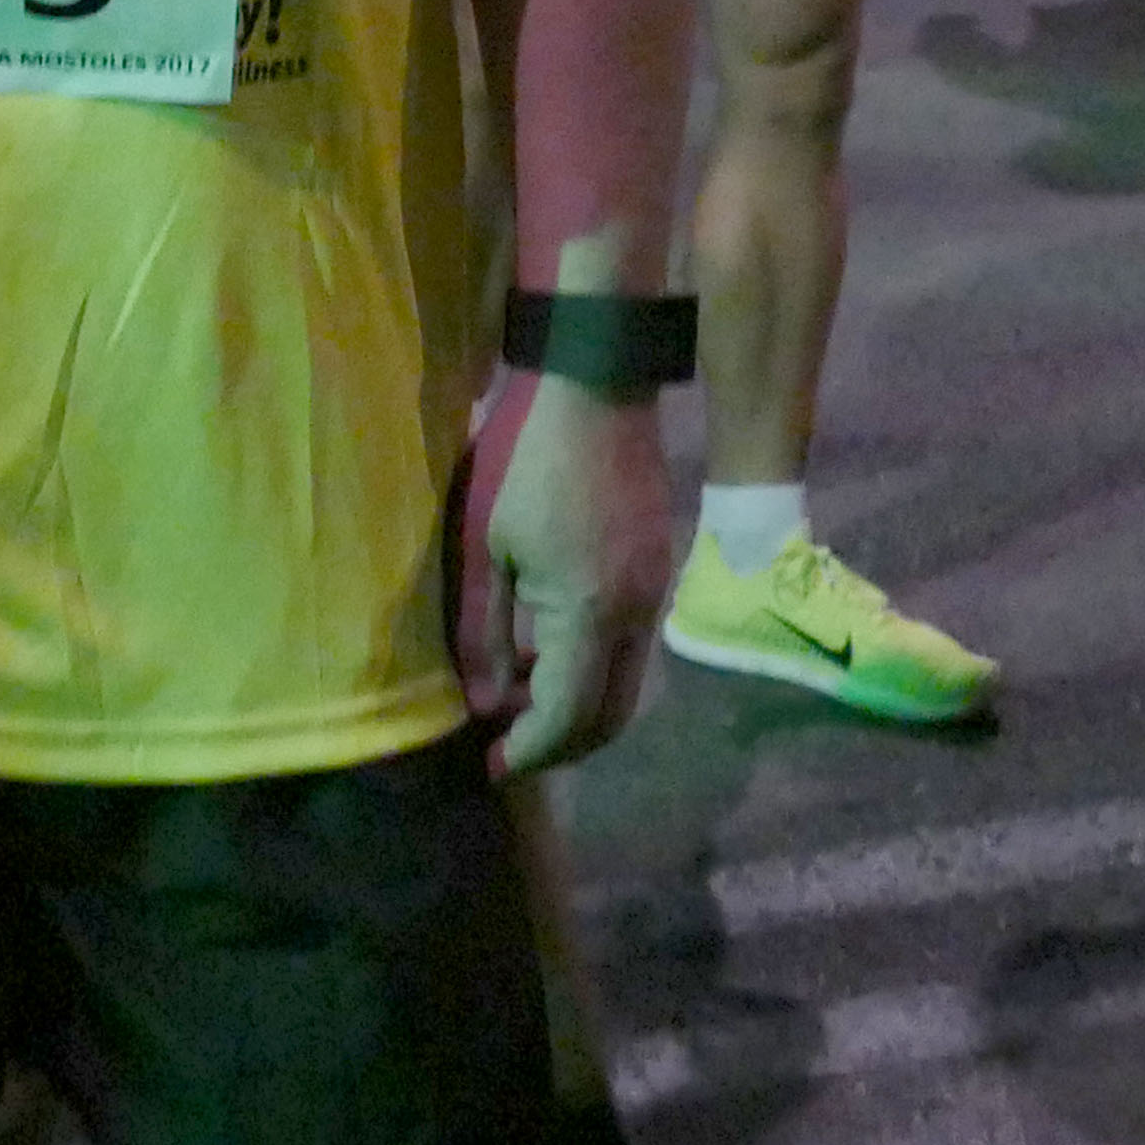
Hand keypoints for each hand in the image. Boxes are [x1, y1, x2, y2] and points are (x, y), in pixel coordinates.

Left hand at [458, 368, 668, 773]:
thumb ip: (484, 632)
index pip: (568, 715)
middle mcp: (637, 614)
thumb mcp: (485, 545)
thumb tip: (486, 702)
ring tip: (520, 700)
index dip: (529, 749)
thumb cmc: (526, 457)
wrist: (597, 382)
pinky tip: (549, 651)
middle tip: (506, 746)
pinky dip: (595, 669)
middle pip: (609, 716)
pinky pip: (632, 646)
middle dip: (559, 744)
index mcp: (591, 612)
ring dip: (578, 708)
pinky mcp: (660, 569)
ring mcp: (657, 591)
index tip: (490, 762)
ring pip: (626, 684)